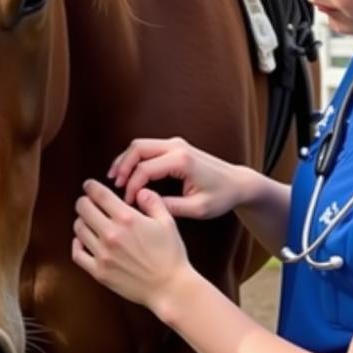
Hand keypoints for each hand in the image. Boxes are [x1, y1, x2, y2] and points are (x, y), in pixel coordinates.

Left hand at [72, 178, 191, 312]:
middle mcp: (111, 234)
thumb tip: (140, 190)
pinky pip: (77, 254)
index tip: (89, 185)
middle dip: (84, 202)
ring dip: (82, 221)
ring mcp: (102, 254)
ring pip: (78, 229)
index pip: (99, 195)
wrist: (169, 288)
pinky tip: (83, 241)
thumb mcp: (167, 222)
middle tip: (88, 203)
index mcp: (127, 219)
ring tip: (89, 222)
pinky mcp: (99, 272)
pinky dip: (77, 244)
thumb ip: (152, 201)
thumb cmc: (170, 256)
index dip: (91, 186)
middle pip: (83, 209)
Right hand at [108, 137, 243, 219]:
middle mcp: (177, 146)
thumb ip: (170, 207)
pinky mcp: (175, 146)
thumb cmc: (221, 197)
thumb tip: (143, 205)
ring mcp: (176, 143)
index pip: (145, 169)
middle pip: (138, 148)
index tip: (128, 204)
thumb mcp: (197, 209)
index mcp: (182, 161)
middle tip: (114, 186)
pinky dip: (135, 159)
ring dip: (125, 160)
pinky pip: (148, 148)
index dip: (132, 187)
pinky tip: (128, 174)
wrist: (237, 183)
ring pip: (140, 145)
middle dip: (122, 166)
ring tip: (116, 180)